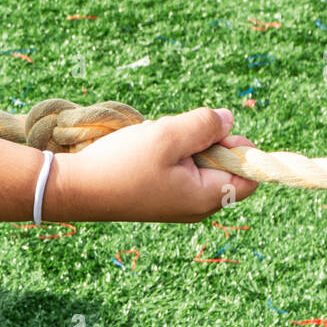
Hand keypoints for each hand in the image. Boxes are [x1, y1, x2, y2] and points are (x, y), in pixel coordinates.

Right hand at [53, 107, 257, 222]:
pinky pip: (179, 168)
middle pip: (225, 165)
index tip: (211, 132)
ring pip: (199, 162)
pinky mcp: (161, 197)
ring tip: (153, 145)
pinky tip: (144, 152)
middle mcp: (197, 206)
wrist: (75, 189)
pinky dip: (167, 153)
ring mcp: (178, 203)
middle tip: (174, 136)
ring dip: (182, 144)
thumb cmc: (122, 165)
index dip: (240, 148)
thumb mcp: (168, 135)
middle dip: (205, 141)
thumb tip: (230, 119)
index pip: (250, 174)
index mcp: (207, 197)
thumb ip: (205, 124)